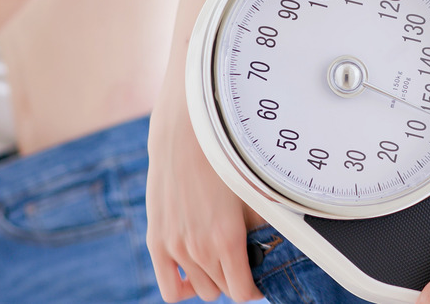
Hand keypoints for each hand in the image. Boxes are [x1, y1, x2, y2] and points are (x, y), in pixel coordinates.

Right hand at [146, 87, 266, 302]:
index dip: (254, 290)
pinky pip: (169, 288)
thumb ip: (262, 228)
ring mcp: (176, 248)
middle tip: (240, 261)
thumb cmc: (223, 162)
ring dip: (212, 280)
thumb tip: (272, 247)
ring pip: (200, 290)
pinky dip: (183, 288)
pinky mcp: (157, 242)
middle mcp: (200, 249)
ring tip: (219, 261)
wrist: (185, 139)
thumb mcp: (252, 195)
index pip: (242, 293)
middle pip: (222, 291)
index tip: (258, 281)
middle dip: (234, 279)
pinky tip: (193, 274)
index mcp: (227, 240)